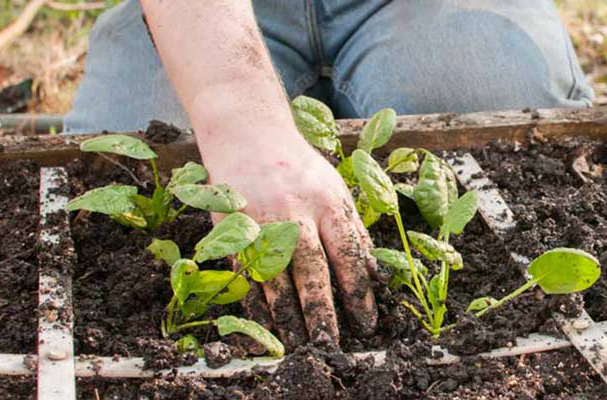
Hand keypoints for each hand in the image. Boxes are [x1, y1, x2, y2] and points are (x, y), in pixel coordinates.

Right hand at [203, 133, 376, 347]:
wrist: (247, 136)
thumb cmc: (300, 169)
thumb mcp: (336, 190)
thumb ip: (354, 231)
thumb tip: (374, 274)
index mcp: (327, 202)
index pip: (347, 253)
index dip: (358, 291)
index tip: (367, 322)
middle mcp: (294, 212)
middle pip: (310, 269)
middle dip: (321, 310)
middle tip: (329, 344)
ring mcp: (260, 221)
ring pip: (274, 276)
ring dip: (286, 315)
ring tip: (298, 343)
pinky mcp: (232, 228)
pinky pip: (245, 272)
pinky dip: (254, 301)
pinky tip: (265, 324)